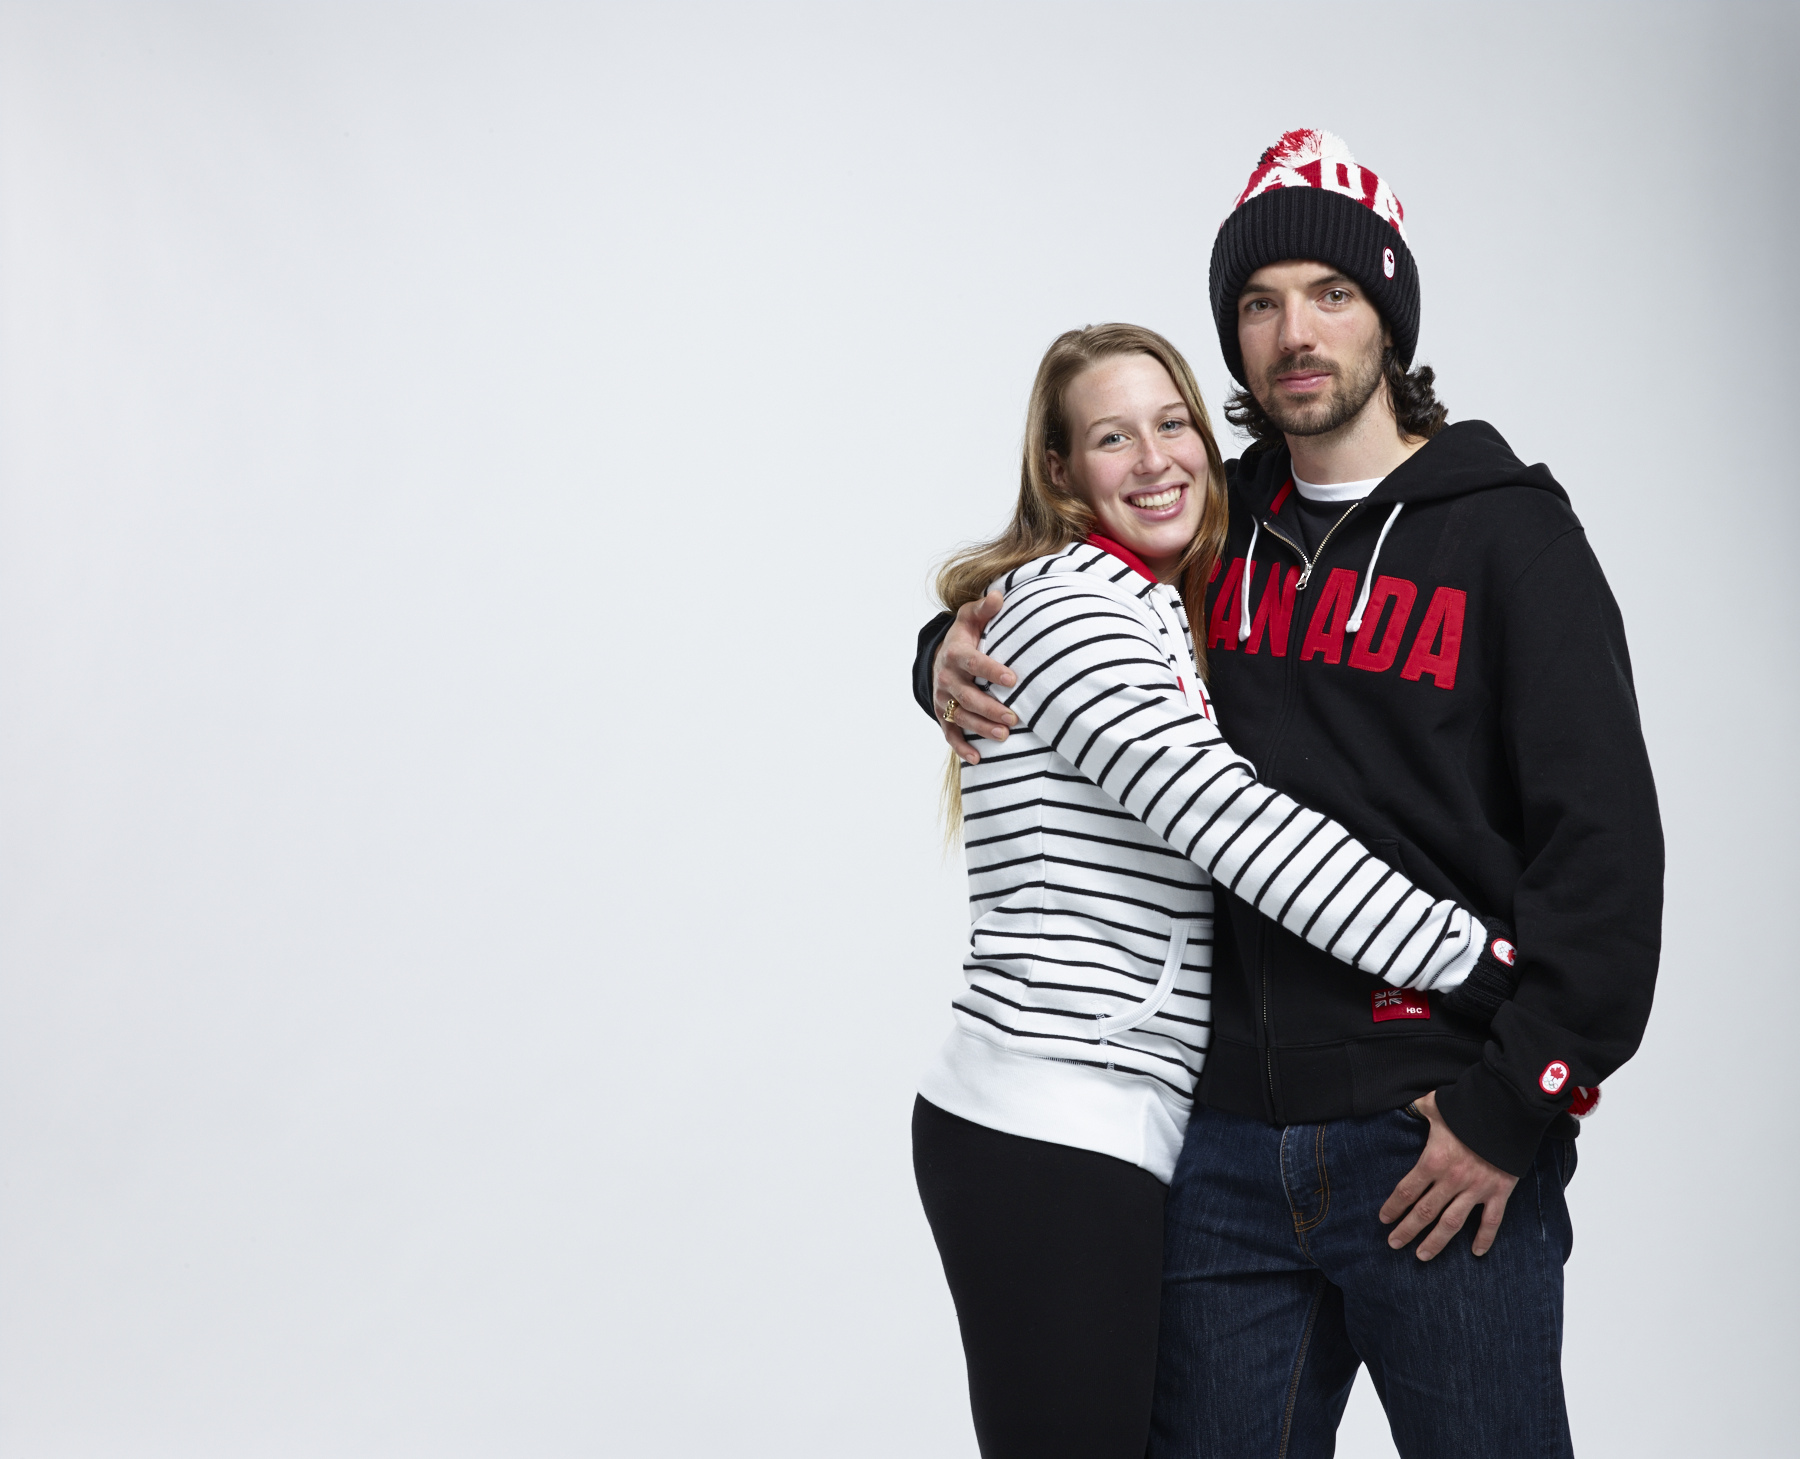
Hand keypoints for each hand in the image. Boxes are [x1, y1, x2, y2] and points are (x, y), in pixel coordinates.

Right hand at [935, 591, 1017, 765]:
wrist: (939, 656)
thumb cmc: (964, 636)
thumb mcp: (970, 618)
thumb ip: (984, 610)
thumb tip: (998, 596)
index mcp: (955, 654)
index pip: (973, 663)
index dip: (991, 671)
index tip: (1012, 679)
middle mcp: (946, 678)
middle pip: (968, 696)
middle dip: (990, 708)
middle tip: (1014, 717)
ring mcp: (944, 699)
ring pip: (962, 716)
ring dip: (982, 728)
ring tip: (1004, 736)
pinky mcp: (944, 714)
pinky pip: (950, 733)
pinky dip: (961, 747)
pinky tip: (977, 758)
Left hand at [1378, 1091, 1518, 1259]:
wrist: (1508, 1110)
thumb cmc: (1469, 1107)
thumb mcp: (1436, 1105)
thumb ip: (1419, 1110)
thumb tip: (1407, 1107)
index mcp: (1433, 1160)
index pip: (1407, 1190)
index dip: (1394, 1206)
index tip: (1384, 1219)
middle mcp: (1452, 1179)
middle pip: (1424, 1212)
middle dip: (1407, 1230)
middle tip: (1394, 1243)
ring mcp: (1476, 1188)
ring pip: (1452, 1223)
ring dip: (1436, 1242)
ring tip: (1422, 1255)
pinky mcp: (1499, 1192)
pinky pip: (1491, 1221)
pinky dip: (1485, 1238)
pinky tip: (1476, 1252)